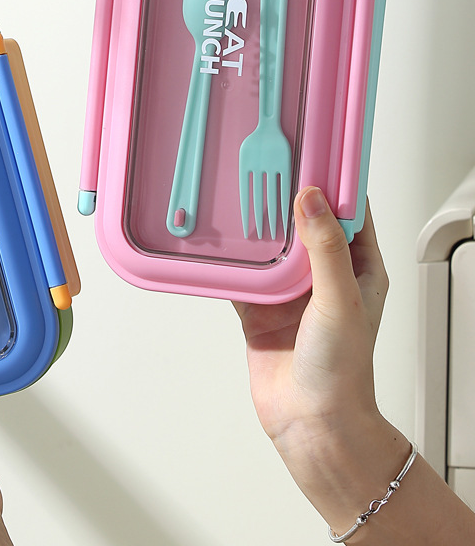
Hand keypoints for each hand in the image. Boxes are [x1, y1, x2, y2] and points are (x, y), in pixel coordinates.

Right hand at [234, 187, 474, 542]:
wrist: (309, 422)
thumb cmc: (342, 372)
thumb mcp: (340, 301)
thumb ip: (326, 249)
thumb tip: (311, 199)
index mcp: (357, 268)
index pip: (348, 212)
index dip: (333, 181)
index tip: (314, 153)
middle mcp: (323, 275)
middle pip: (303, 222)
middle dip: (286, 194)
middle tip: (267, 163)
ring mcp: (289, 291)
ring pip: (269, 244)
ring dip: (255, 223)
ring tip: (239, 191)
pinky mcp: (259, 307)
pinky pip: (241, 273)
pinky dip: (230, 258)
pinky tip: (218, 240)